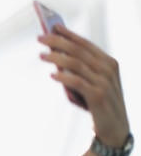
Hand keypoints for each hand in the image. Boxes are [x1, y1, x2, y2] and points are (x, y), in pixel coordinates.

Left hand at [38, 24, 130, 147]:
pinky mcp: (98, 95)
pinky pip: (78, 82)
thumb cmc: (99, 103)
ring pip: (77, 64)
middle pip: (79, 51)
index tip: (54, 27)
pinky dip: (64, 77)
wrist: (114, 129)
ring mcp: (104, 82)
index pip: (85, 44)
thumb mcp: (91, 82)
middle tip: (40, 38)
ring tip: (41, 55)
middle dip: (58, 42)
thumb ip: (80, 70)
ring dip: (57, 57)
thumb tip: (55, 56)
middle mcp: (108, 69)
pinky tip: (52, 74)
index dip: (69, 34)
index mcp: (108, 63)